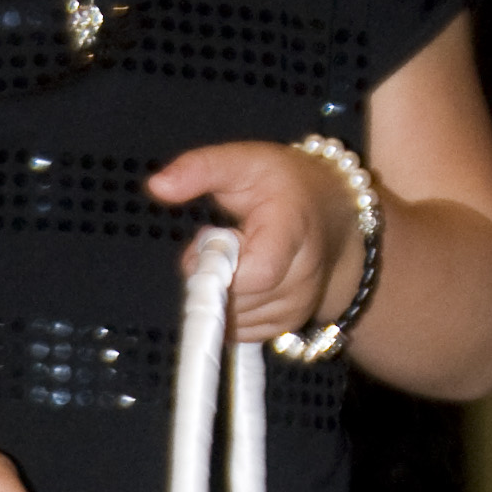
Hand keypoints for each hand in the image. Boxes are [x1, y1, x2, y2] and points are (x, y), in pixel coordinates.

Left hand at [151, 140, 364, 343]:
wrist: (334, 214)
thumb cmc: (286, 184)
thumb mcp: (244, 161)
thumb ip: (200, 168)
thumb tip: (157, 184)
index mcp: (294, 230)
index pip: (258, 273)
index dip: (219, 266)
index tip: (210, 239)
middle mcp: (304, 274)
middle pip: (236, 299)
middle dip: (210, 274)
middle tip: (219, 240)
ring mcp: (299, 304)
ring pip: (232, 319)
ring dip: (218, 292)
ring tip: (236, 255)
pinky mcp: (288, 324)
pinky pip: (238, 330)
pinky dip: (229, 307)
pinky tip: (242, 277)